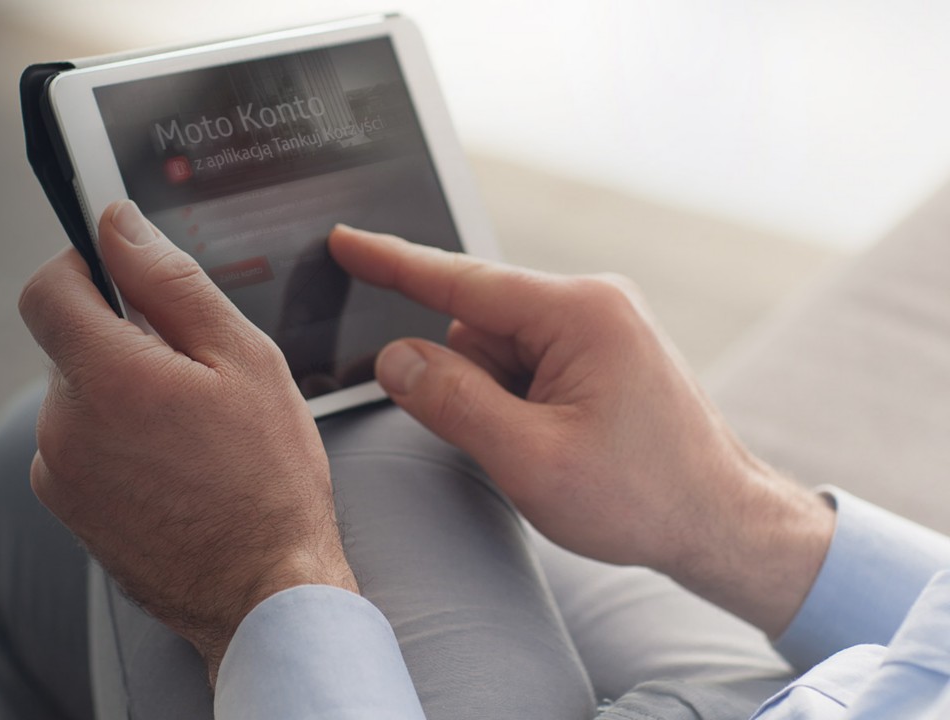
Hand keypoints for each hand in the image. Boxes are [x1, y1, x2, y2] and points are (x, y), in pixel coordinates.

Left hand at [19, 201, 356, 682]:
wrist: (263, 593)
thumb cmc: (268, 480)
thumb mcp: (243, 359)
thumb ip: (170, 283)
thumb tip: (118, 225)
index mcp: (107, 379)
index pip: (47, 289)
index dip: (82, 267)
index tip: (122, 275)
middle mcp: (64, 427)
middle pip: (71, 344)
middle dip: (124, 340)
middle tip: (196, 375)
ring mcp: (59, 474)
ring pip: (80, 396)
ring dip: (123, 394)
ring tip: (192, 433)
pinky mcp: (68, 509)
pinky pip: (80, 445)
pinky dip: (117, 440)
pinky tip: (175, 467)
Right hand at [329, 226, 834, 636]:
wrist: (724, 523)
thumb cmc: (644, 497)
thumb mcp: (531, 459)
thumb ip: (452, 402)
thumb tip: (395, 359)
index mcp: (579, 313)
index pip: (461, 279)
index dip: (392, 262)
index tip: (344, 240)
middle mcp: (592, 304)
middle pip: (477, 327)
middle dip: (471, 385)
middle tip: (518, 446)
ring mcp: (601, 327)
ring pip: (497, 352)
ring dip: (499, 402)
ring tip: (554, 452)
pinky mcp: (602, 353)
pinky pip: (527, 366)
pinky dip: (521, 406)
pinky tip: (561, 445)